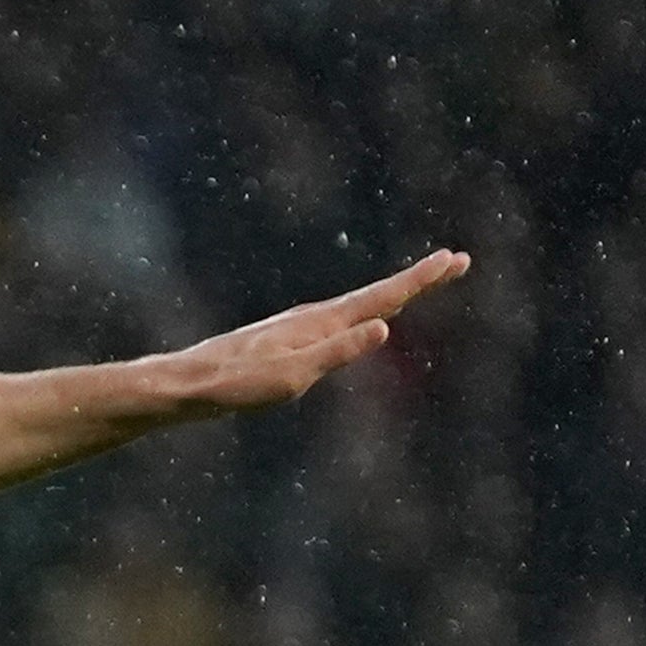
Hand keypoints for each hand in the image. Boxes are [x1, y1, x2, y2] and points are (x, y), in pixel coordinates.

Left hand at [166, 250, 466, 412]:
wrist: (189, 383)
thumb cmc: (238, 385)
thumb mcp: (292, 377)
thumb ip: (337, 352)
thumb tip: (383, 327)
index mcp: (321, 324)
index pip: (382, 298)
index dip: (421, 280)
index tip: (455, 260)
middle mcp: (314, 318)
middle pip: (377, 295)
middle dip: (418, 280)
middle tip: (456, 262)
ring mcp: (301, 326)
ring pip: (359, 305)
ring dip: (394, 294)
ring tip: (422, 285)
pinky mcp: (289, 339)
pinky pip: (341, 319)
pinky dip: (366, 310)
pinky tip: (363, 318)